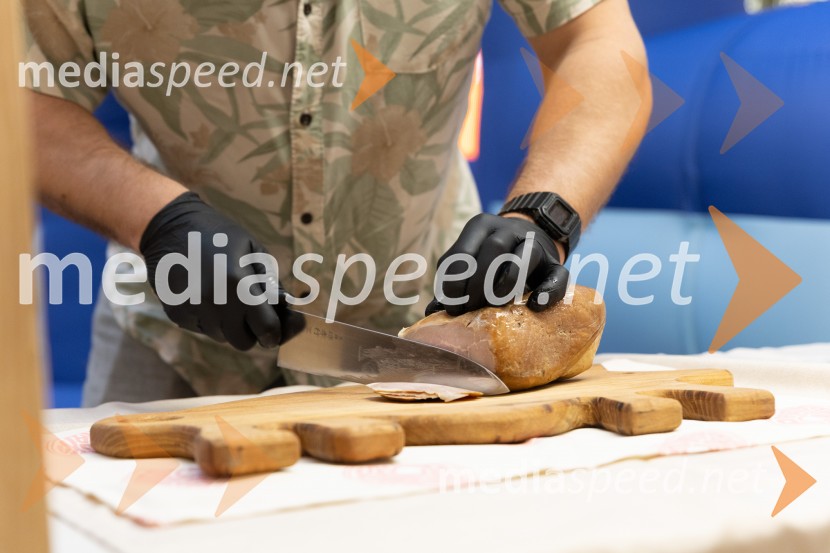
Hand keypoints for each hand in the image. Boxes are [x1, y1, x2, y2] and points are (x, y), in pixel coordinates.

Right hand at [140, 192, 285, 349]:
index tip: (274, 332)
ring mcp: (193, 309)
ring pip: (221, 337)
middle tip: (250, 316)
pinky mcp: (176, 313)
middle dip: (251, 332)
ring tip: (223, 298)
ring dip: (228, 325)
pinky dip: (208, 319)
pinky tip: (204, 296)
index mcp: (239, 284)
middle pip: (243, 342)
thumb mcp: (253, 250)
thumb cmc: (218, 235)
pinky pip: (201, 329)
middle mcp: (215, 302)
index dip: (274, 334)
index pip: (266, 329)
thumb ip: (270, 282)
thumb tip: (283, 310)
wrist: (169, 227)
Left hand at [426, 213, 569, 315]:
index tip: (452, 308)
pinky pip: (557, 275)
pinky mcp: (555, 263)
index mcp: (480, 226)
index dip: (453, 284)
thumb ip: (454, 283)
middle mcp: (508, 229)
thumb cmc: (492, 260)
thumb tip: (431, 313)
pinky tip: (534, 306)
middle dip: (477, 284)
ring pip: (524, 256)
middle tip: (470, 309)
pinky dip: (548, 292)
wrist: (531, 240)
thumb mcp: (471, 262)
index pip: (461, 253)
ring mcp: (535, 244)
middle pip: (493, 250)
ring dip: (506, 284)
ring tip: (494, 305)